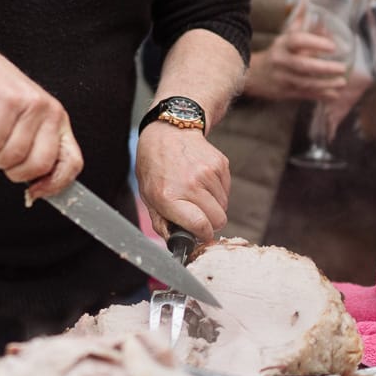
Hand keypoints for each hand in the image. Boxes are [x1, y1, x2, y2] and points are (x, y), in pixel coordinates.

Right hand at [0, 58, 81, 199]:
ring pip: (12, 156)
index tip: (35, 193)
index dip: (54, 185)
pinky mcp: (6, 101)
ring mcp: (29, 105)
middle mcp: (50, 111)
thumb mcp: (24, 122)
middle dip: (13, 172)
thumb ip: (34, 149)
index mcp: (58, 120)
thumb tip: (37, 188)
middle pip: (39, 165)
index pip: (72, 162)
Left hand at [134, 125, 228, 239]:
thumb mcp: (148, 196)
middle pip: (218, 220)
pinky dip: (217, 191)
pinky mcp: (220, 164)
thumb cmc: (155, 166)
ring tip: (196, 193)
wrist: (168, 132)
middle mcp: (191, 184)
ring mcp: (208, 173)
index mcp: (169, 196)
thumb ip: (162, 223)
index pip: (200, 226)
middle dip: (210, 222)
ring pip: (224, 206)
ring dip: (213, 205)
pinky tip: (202, 180)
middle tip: (198, 215)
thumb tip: (176, 243)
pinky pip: (226, 191)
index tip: (200, 235)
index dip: (203, 235)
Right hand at [240, 27, 349, 102]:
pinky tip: (334, 95)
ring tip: (342, 82)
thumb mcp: (284, 38)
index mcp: (282, 45)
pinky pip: (305, 94)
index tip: (333, 47)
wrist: (253, 75)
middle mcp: (281, 61)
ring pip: (306, 82)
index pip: (297, 41)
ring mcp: (282, 78)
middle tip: (342, 67)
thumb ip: (299, 23)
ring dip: (326, 84)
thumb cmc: (277, 53)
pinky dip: (320, 95)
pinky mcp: (285, 92)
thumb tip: (307, 2)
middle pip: (303, 65)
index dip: (315, 43)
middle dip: (324, 68)